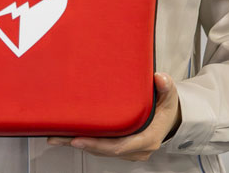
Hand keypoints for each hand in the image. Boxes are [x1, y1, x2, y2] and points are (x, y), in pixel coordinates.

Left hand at [46, 73, 181, 161]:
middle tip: (60, 136)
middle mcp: (137, 149)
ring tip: (58, 136)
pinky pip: (102, 148)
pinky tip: (69, 135)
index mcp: (147, 139)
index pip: (119, 146)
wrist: (170, 119)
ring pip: (101, 151)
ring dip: (80, 143)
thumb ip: (166, 87)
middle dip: (82, 144)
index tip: (79, 138)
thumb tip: (160, 78)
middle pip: (106, 150)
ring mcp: (129, 151)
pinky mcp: (121, 148)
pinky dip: (86, 142)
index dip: (98, 144)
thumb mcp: (169, 96)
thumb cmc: (166, 108)